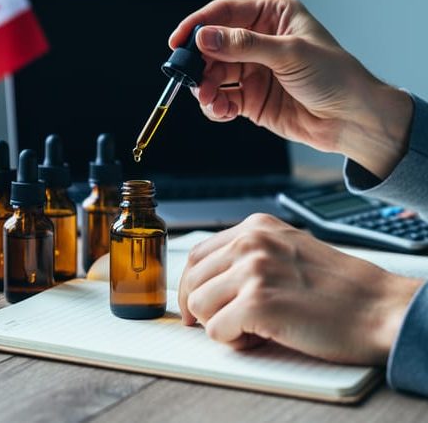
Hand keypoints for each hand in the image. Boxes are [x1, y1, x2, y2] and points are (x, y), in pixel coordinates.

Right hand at [170, 0, 412, 178]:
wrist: (350, 119)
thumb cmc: (334, 76)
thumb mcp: (289, 53)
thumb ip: (243, 46)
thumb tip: (205, 37)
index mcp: (272, 17)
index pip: (225, 14)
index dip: (198, 25)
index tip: (178, 40)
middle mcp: (258, 42)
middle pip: (213, 47)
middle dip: (199, 63)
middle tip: (190, 76)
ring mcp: (253, 71)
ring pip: (214, 75)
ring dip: (205, 88)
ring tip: (208, 98)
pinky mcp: (251, 98)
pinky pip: (222, 99)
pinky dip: (215, 106)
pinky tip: (220, 110)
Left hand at [178, 213, 422, 364]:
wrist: (379, 307)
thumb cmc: (337, 287)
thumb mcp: (286, 249)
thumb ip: (248, 255)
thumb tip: (208, 279)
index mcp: (255, 227)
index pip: (197, 255)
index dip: (191, 285)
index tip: (195, 304)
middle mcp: (250, 242)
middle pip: (192, 280)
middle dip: (202, 308)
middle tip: (223, 323)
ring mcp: (253, 270)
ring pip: (199, 306)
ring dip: (221, 325)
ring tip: (253, 327)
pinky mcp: (258, 302)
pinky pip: (217, 331)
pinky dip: (235, 341)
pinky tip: (262, 336)